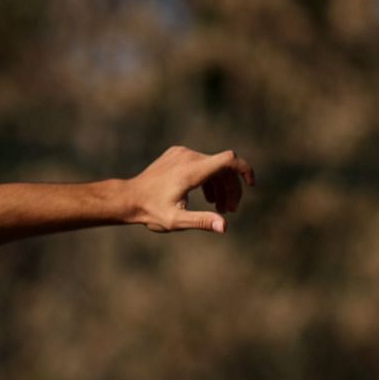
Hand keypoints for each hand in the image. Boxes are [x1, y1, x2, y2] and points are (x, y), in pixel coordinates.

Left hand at [124, 146, 254, 233]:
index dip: (244, 170)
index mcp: (191, 170)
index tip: (251, 184)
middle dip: (230, 189)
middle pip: (222, 168)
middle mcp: (188, 157)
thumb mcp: (176, 220)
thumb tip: (224, 226)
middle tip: (230, 211)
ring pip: (212, 166)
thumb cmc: (150, 211)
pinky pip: (200, 163)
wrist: (127, 198)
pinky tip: (208, 198)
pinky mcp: (176, 154)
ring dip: (220, 186)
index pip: (228, 160)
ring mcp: (181, 153)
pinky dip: (208, 179)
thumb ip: (201, 221)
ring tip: (220, 208)